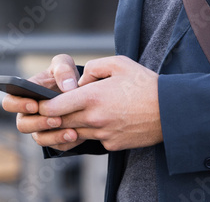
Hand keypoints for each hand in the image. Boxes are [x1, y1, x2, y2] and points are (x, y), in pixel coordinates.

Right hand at [1, 54, 85, 150]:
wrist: (80, 91)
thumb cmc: (64, 75)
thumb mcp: (64, 65)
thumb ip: (63, 69)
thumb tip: (67, 86)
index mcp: (24, 94)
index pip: (9, 102)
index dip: (18, 105)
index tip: (34, 104)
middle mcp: (28, 114)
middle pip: (22, 125)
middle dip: (38, 123)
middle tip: (56, 119)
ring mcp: (39, 128)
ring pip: (39, 138)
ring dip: (53, 136)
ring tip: (71, 131)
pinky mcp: (53, 138)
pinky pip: (56, 145)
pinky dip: (66, 141)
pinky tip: (78, 135)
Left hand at [36, 55, 161, 151]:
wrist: (170, 111)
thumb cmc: (145, 84)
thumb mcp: (119, 63)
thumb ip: (93, 68)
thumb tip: (80, 81)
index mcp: (92, 97)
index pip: (54, 108)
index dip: (42, 107)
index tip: (39, 103)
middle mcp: (94, 119)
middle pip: (60, 124)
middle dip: (50, 119)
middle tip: (45, 112)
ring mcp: (103, 134)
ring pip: (74, 133)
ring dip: (69, 126)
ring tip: (71, 116)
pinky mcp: (112, 144)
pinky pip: (93, 139)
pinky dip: (90, 132)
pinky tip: (97, 122)